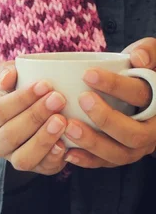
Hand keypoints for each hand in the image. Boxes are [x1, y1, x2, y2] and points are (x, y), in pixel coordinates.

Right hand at [0, 61, 67, 174]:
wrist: (42, 113)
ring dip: (43, 139)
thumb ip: (6, 72)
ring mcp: (15, 159)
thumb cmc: (25, 92)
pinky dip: (53, 157)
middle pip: (10, 134)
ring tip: (62, 121)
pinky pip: (42, 168)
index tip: (45, 84)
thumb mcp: (13, 77)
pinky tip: (65, 144)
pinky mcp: (37, 169)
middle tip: (58, 99)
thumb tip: (8, 77)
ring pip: (22, 158)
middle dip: (35, 116)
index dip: (21, 99)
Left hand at [65, 38, 155, 167]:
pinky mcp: (120, 156)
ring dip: (92, 142)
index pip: (140, 95)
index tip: (88, 74)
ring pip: (119, 153)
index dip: (115, 85)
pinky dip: (86, 160)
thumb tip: (137, 58)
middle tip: (82, 100)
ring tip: (68, 127)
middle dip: (106, 119)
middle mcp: (152, 130)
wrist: (140, 95)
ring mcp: (137, 147)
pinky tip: (67, 152)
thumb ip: (149, 50)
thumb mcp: (153, 55)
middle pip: (134, 133)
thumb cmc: (142, 71)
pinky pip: (105, 164)